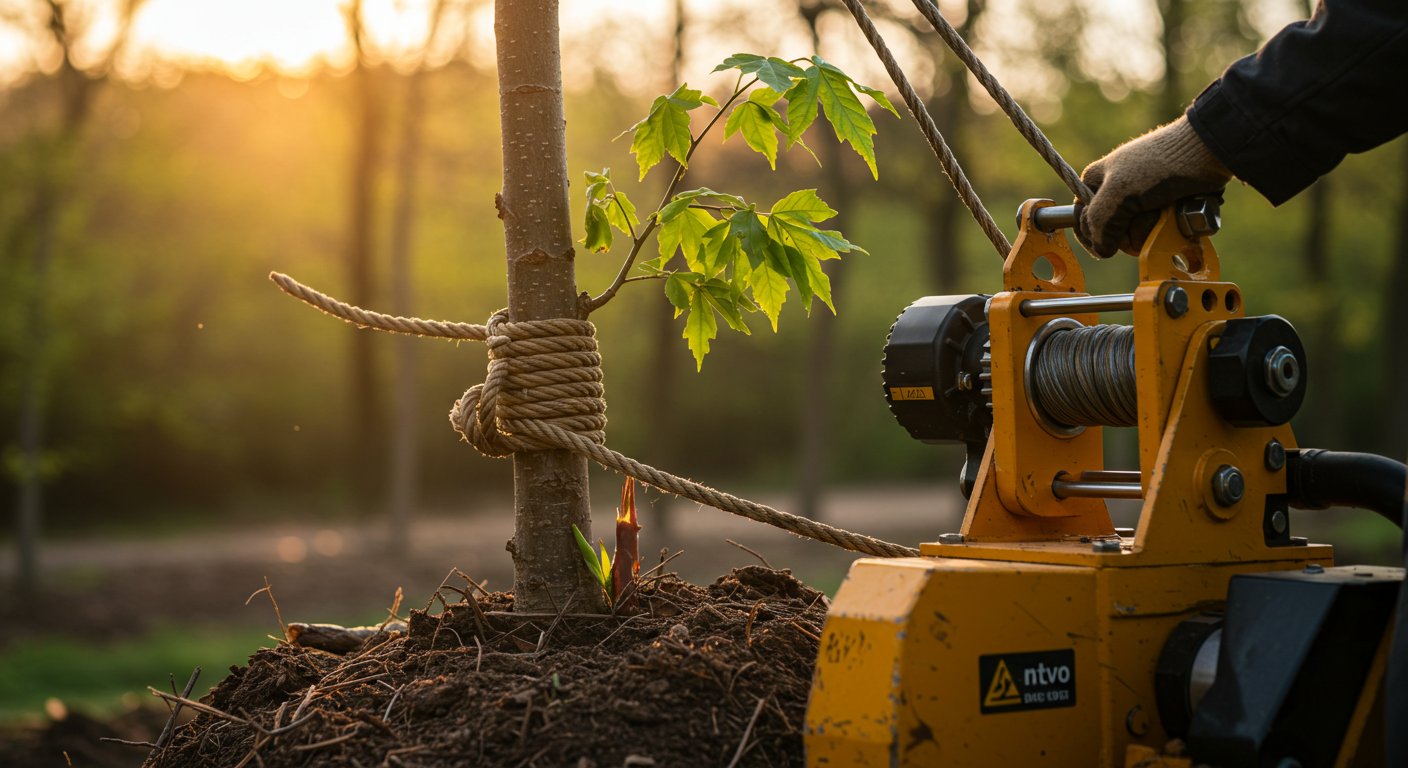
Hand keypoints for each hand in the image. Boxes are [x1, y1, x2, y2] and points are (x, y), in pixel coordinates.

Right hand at [1075, 116, 1231, 257]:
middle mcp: (1117, 192)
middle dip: (1130, 231)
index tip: (1105, 243)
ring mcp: (1142, 202)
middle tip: (1144, 212)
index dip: (1093, 236)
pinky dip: (1170, 230)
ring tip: (1166, 209)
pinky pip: (1160, 231)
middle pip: (1113, 233)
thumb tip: (1101, 251)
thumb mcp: (1120, 191)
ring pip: (1138, 235)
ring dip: (1153, 229)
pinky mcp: (1165, 208)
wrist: (1208, 151)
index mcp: (1096, 182)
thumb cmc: (1160, 164)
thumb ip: (1100, 222)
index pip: (1081, 221)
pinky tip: (1177, 216)